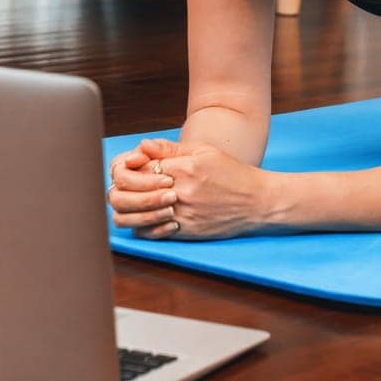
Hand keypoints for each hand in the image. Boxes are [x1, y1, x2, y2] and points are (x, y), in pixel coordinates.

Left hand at [119, 138, 269, 241]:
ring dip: (130, 210)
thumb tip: (141, 146)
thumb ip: (170, 149)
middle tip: (128, 186)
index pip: (137, 168)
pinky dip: (144, 226)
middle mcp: (181, 193)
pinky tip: (150, 216)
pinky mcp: (186, 232)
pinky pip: (151, 234)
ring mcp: (182, 215)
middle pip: (130, 195)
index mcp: (183, 168)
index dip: (129, 168)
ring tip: (135, 202)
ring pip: (135, 218)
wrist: (257, 201)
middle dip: (123, 189)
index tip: (133, 167)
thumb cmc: (231, 172)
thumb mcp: (204, 151)